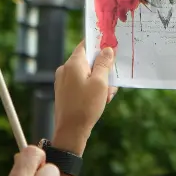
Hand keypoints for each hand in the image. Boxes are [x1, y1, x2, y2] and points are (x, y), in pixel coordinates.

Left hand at [53, 42, 115, 156]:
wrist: (70, 132)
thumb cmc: (86, 106)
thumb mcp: (100, 83)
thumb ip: (104, 63)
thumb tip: (107, 49)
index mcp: (73, 63)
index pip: (86, 44)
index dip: (99, 44)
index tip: (111, 48)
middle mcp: (66, 69)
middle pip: (88, 60)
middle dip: (103, 70)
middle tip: (111, 84)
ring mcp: (63, 80)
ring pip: (86, 73)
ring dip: (99, 82)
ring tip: (106, 97)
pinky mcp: (65, 91)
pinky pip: (81, 83)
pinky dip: (91, 88)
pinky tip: (99, 101)